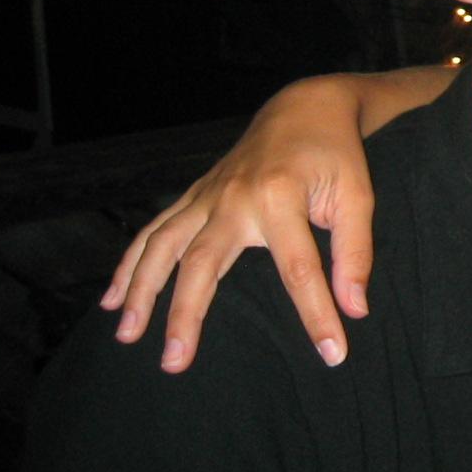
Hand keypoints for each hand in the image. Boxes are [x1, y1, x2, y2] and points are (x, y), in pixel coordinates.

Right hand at [100, 77, 376, 372]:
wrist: (304, 108)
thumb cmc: (336, 156)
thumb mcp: (358, 197)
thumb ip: (355, 252)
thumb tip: (357, 309)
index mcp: (281, 197)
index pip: (299, 269)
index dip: (316, 314)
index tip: (332, 354)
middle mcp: (234, 197)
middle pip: (204, 262)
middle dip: (187, 314)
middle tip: (176, 363)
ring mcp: (208, 195)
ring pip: (163, 245)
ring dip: (142, 291)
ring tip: (128, 337)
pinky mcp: (196, 196)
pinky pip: (154, 231)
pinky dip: (130, 264)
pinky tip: (113, 300)